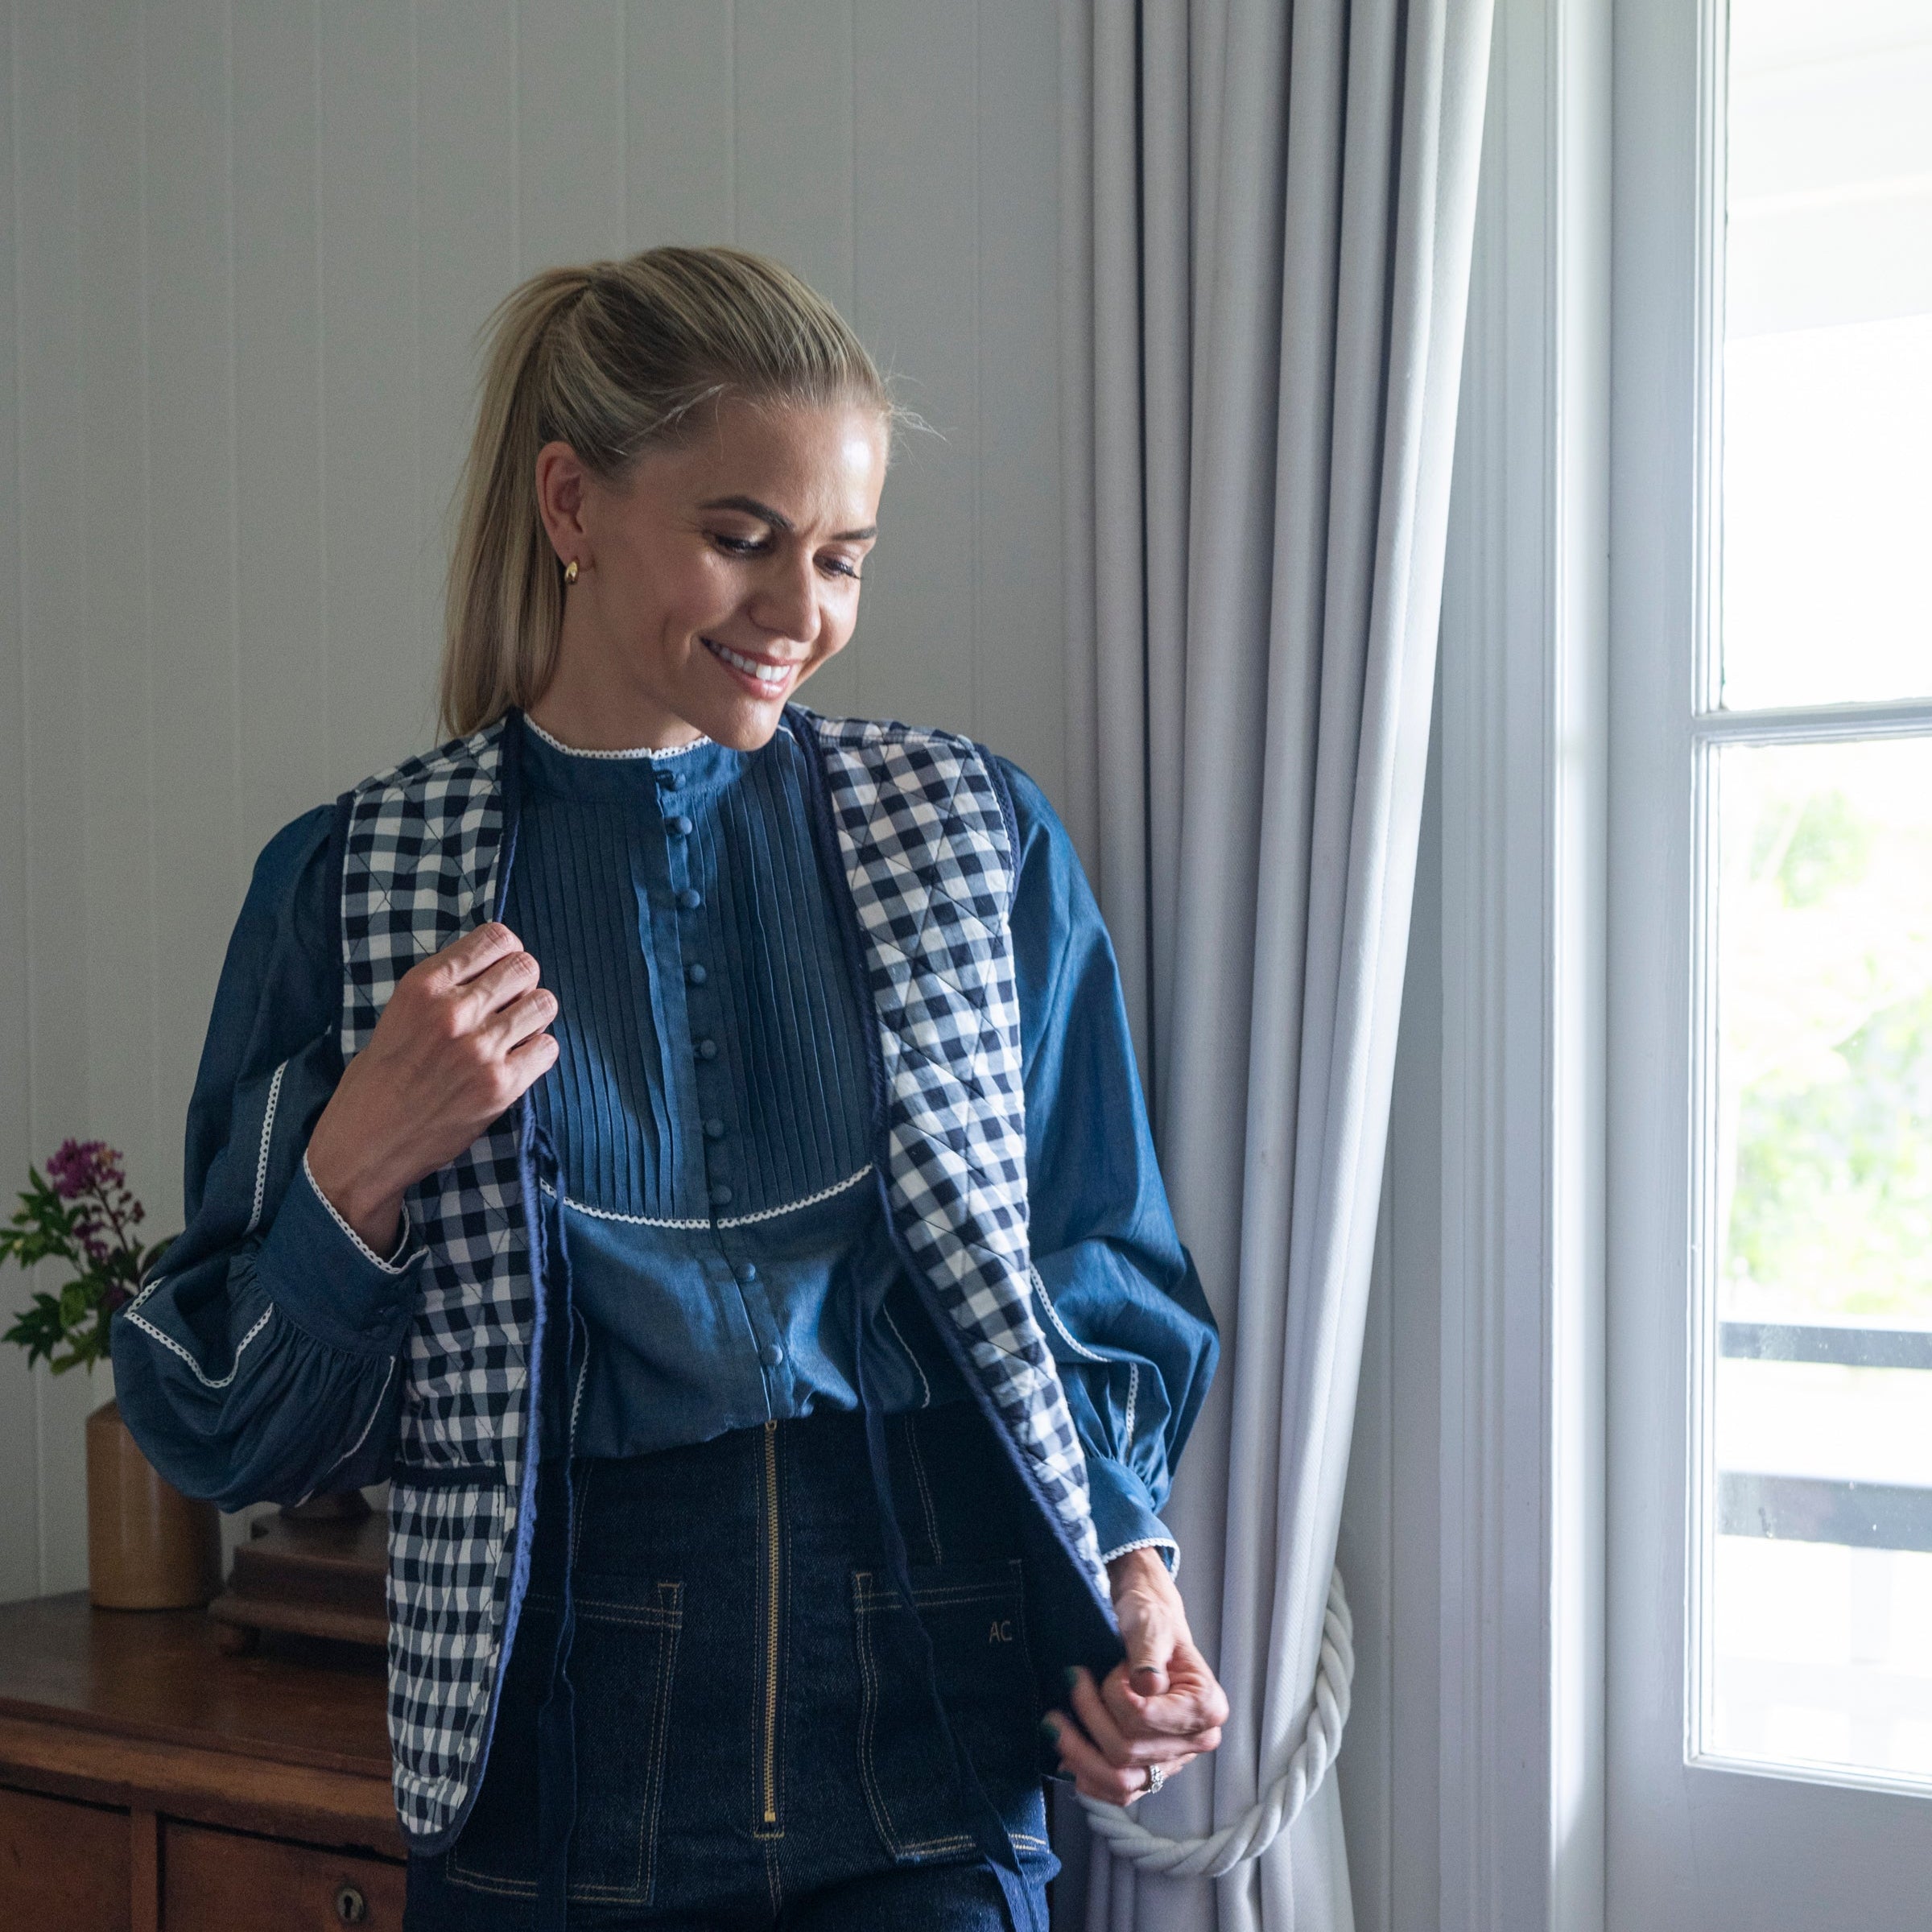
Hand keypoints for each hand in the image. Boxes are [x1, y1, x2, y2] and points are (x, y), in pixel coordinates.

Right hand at [306, 923, 558, 1252]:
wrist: (366, 1146)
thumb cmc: (377, 1082)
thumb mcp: (398, 1015)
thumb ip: (444, 990)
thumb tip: (492, 969)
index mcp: (423, 987)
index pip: (496, 938)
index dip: (507, 951)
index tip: (502, 968)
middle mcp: (453, 1012)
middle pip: (525, 967)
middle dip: (523, 983)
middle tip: (510, 1004)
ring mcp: (480, 1049)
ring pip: (544, 1004)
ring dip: (534, 1017)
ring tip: (515, 1034)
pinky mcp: (500, 1086)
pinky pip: (548, 1048)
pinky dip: (538, 1053)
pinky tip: (517, 1063)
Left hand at [1044, 1546, 1228, 1805]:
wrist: (1146, 1624)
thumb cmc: (1151, 1618)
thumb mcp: (1150, 1623)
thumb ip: (1149, 1653)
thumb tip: (1147, 1685)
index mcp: (1207, 1706)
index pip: (1146, 1718)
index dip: (1116, 1695)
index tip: (1111, 1668)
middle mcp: (1196, 1741)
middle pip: (1129, 1751)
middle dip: (1089, 1716)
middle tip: (1072, 1679)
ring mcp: (1173, 1760)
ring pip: (1121, 1780)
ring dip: (1080, 1754)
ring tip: (1053, 1724)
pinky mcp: (1151, 1770)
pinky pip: (1119, 1792)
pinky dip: (1089, 1778)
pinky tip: (1066, 1757)